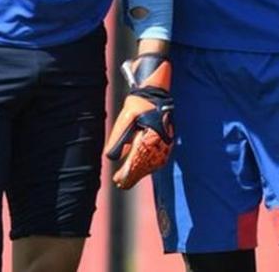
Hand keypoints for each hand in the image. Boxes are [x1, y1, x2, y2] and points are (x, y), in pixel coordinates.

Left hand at [104, 53, 173, 188]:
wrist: (156, 94)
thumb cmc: (139, 104)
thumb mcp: (125, 118)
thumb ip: (118, 138)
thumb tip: (111, 157)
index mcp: (148, 137)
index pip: (136, 161)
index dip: (126, 173)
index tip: (118, 180)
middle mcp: (159, 144)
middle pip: (144, 166)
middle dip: (131, 176)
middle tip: (119, 183)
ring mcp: (165, 144)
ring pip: (151, 165)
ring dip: (139, 172)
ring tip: (125, 179)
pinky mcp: (166, 143)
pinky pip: (157, 160)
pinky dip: (147, 166)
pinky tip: (139, 169)